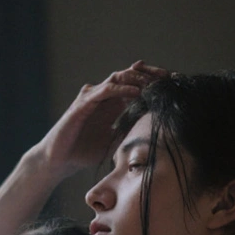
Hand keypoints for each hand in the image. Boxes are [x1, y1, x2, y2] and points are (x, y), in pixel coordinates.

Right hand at [33, 61, 168, 180]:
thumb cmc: (85, 151)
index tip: (174, 84)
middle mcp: (102, 94)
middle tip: (169, 77)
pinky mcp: (82, 103)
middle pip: (129, 74)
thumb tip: (159, 132)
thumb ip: (133, 130)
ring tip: (155, 82)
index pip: (136, 83)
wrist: (60, 160)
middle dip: (150, 74)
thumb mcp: (117, 140)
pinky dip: (121, 89)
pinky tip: (136, 93)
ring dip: (138, 78)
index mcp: (112, 101)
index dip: (154, 81)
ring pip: (118, 78)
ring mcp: (92, 96)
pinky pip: (104, 91)